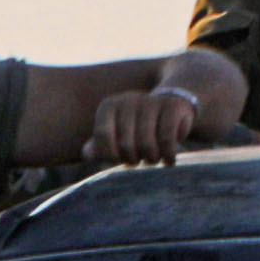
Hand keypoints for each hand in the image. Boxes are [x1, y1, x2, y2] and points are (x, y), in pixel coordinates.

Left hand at [87, 77, 217, 166]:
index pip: (103, 137)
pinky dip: (168, 154)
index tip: (120, 159)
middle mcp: (128, 100)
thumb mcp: (117, 133)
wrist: (171, 105)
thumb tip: (87, 154)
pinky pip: (167, 138)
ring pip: (147, 143)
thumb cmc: (138, 125)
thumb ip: (100, 145)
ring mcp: (150, 102)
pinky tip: (170, 161)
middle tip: (140, 161)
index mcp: (109, 105)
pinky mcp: (172, 106)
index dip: (112, 155)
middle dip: (133, 159)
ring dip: (152, 158)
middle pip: (125, 144)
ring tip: (154, 160)